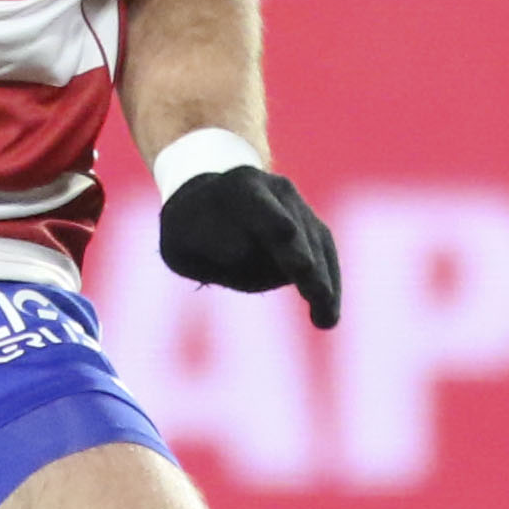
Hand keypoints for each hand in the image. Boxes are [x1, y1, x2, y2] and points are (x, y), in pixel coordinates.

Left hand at [158, 163, 341, 328]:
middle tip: (317, 292)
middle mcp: (276, 191)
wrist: (212, 205)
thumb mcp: (180, 244)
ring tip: (325, 320)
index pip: (257, 204)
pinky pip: (325, 258)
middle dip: (302, 256)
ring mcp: (299, 209)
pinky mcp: (313, 231)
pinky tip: (327, 317)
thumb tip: (244, 250)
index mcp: (237, 189)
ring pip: (316, 245)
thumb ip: (206, 251)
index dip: (271, 217)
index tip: (285, 233)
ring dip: (322, 282)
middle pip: (294, 228)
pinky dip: (328, 287)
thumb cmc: (190, 232)